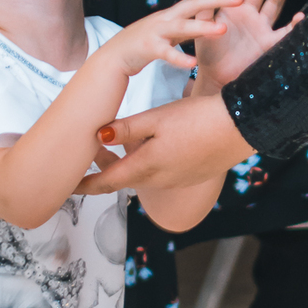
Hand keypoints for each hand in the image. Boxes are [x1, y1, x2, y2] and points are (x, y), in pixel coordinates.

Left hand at [81, 92, 252, 195]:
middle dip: (104, 171)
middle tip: (89, 156)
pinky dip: (147, 164)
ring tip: (116, 147)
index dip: (85, 185)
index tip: (68, 187)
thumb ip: (126, 129)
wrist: (239, 128)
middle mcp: (159, 180)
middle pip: (123, 179)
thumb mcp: (157, 119)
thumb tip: (96, 136)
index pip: (106, 182)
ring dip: (126, 165)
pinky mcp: (191, 175)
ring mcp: (177, 180)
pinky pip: (161, 174)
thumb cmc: (197, 120)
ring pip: (142, 176)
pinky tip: (151, 147)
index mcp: (145, 167)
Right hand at [102, 0, 246, 76]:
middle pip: (194, 4)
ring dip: (203, 27)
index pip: (199, 1)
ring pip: (182, 27)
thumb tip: (211, 22)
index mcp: (172, 15)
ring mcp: (156, 32)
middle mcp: (166, 19)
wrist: (113, 57)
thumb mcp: (169, 33)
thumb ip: (188, 26)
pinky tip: (193, 63)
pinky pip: (166, 53)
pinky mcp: (147, 48)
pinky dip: (179, 58)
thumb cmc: (144, 45)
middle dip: (217, 0)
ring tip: (222, 28)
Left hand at [194, 0, 299, 89]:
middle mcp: (250, 14)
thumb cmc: (208, 52)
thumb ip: (206, 11)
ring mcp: (261, 27)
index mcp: (233, 8)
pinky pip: (285, 33)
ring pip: (273, 5)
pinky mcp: (269, 42)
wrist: (216, 76)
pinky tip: (299, 17)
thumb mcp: (202, 29)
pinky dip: (294, 26)